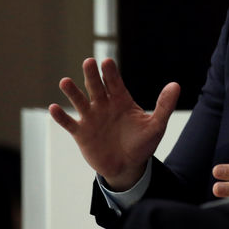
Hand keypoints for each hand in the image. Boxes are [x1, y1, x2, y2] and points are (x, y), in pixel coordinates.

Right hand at [49, 58, 179, 190]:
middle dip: (92, 75)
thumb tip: (175, 85)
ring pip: (80, 102)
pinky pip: (69, 123)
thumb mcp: (156, 125)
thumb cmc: (143, 144)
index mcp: (122, 101)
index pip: (115, 83)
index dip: (110, 73)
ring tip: (65, 81)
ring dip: (73, 92)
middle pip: (96, 87)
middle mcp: (104, 106)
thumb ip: (164, 105)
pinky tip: (53, 108)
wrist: (128, 166)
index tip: (106, 62)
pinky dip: (61, 117)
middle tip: (89, 62)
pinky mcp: (81, 133)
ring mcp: (91, 118)